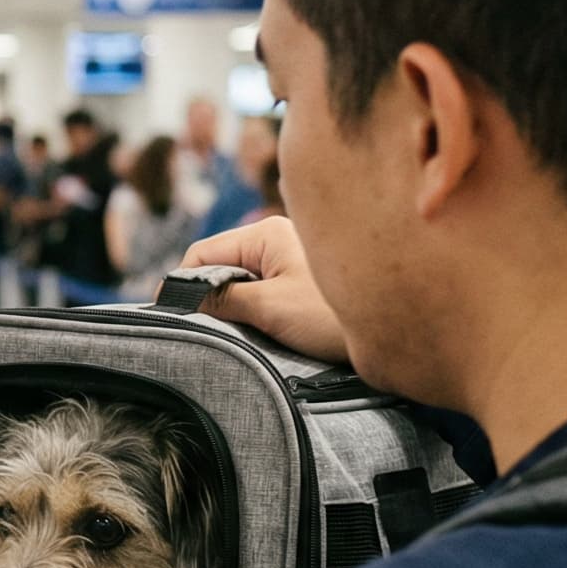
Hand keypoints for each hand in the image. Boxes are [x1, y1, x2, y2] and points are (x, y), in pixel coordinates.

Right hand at [180, 216, 349, 363]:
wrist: (394, 333)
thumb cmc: (333, 317)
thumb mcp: (270, 308)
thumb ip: (222, 299)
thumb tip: (181, 295)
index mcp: (266, 234)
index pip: (204, 253)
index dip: (183, 283)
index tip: (172, 316)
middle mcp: (277, 240)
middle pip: (220, 266)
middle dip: (208, 297)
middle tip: (202, 331)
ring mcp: (290, 261)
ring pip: (240, 282)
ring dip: (232, 308)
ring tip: (235, 334)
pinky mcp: (300, 284)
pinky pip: (260, 293)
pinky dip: (251, 312)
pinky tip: (257, 332)